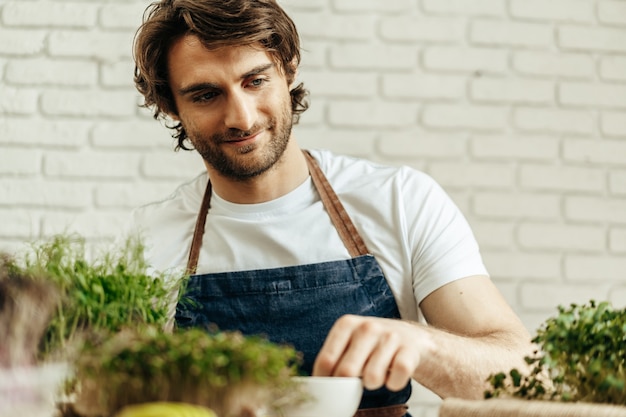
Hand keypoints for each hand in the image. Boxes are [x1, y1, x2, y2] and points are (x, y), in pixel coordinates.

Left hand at [312, 315, 428, 391]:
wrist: (413, 338)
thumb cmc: (373, 344)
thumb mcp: (350, 341)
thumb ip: (333, 358)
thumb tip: (314, 385)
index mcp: (346, 324)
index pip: (325, 360)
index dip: (324, 381)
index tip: (327, 390)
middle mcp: (367, 327)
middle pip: (346, 372)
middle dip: (348, 385)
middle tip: (355, 381)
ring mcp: (390, 338)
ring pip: (371, 378)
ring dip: (373, 384)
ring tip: (376, 374)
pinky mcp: (409, 351)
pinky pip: (395, 381)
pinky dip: (393, 385)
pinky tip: (392, 375)